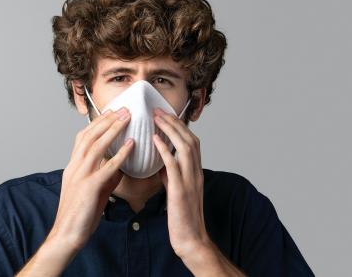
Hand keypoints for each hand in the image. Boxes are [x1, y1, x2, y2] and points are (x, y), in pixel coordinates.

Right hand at [48, 107, 133, 250]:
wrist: (66, 236)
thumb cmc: (79, 215)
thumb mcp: (92, 191)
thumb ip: (105, 177)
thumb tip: (120, 167)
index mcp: (73, 167)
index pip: (83, 138)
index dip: (97, 123)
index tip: (111, 113)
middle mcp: (74, 167)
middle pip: (89, 136)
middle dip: (107, 120)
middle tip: (123, 109)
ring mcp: (80, 176)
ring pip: (96, 146)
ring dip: (113, 130)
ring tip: (127, 118)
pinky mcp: (89, 188)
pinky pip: (107, 167)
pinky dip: (120, 154)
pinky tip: (131, 145)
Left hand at [152, 107, 210, 258]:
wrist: (191, 240)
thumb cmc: (183, 217)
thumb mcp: (177, 190)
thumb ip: (172, 174)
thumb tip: (162, 161)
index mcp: (195, 172)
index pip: (191, 142)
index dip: (179, 126)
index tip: (165, 115)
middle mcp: (196, 173)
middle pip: (190, 139)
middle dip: (174, 122)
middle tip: (158, 110)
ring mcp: (190, 181)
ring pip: (185, 147)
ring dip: (170, 130)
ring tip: (156, 118)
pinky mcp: (181, 191)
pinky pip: (174, 165)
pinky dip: (165, 149)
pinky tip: (155, 139)